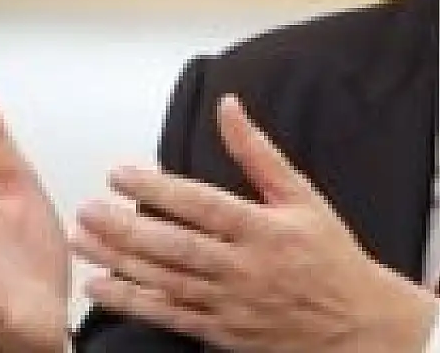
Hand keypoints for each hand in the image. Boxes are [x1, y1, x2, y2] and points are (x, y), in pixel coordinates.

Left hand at [72, 95, 437, 352]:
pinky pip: (171, 317)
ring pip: (166, 281)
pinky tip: (103, 287)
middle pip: (176, 246)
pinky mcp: (223, 333)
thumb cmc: (330, 256)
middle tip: (88, 209)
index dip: (158, 188)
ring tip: (84, 242)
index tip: (120, 173)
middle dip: (126, 228)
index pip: (202, 204)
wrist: (356, 324)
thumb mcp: (302, 196)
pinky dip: (134, 302)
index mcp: (265, 229)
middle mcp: (246, 268)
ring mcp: (232, 304)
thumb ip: (258, 153)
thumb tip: (229, 108)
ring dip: (119, 262)